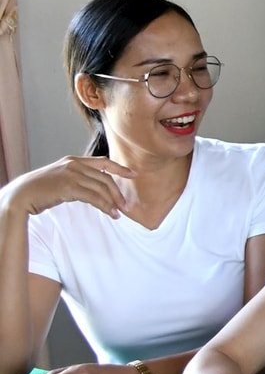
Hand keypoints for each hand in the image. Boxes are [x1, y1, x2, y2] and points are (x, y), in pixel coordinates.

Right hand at [0, 155, 135, 220]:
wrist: (21, 194)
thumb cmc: (41, 189)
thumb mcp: (61, 177)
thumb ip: (77, 177)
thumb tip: (95, 188)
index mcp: (74, 160)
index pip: (103, 162)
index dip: (120, 168)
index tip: (133, 174)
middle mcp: (75, 164)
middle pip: (105, 178)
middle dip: (118, 192)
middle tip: (126, 205)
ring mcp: (72, 174)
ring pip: (101, 188)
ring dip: (112, 202)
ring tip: (118, 213)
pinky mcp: (68, 187)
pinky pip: (93, 197)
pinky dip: (104, 205)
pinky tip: (109, 212)